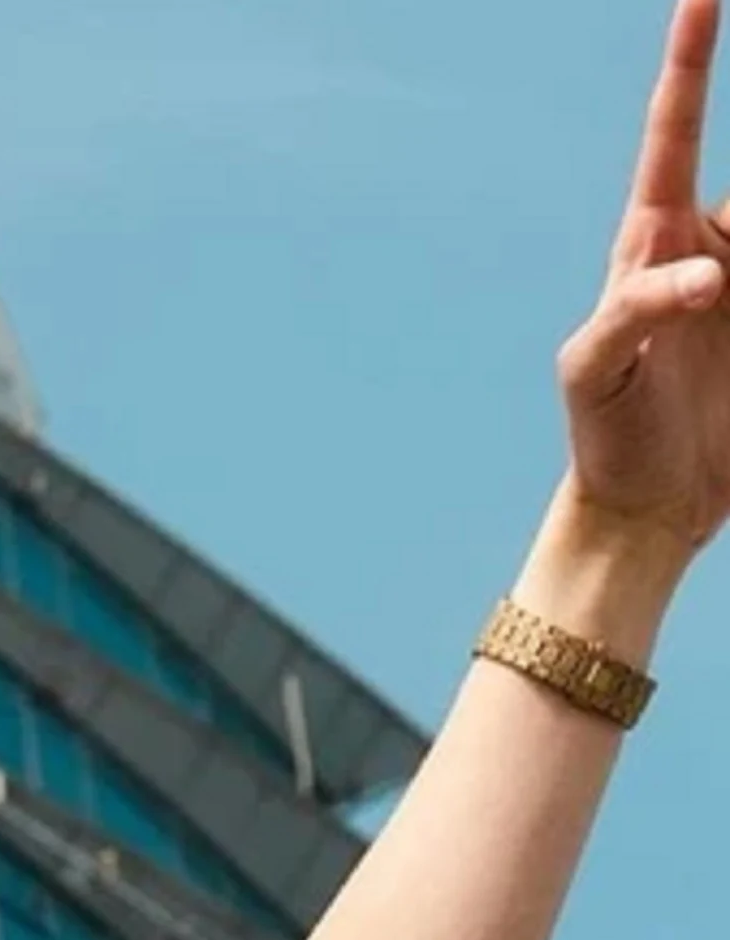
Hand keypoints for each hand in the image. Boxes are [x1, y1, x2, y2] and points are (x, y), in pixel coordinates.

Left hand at [561, 0, 729, 552]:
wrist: (645, 507)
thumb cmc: (606, 434)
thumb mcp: (595, 375)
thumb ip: (634, 314)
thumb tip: (703, 276)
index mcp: (655, 240)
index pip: (677, 130)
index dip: (692, 59)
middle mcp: (714, 246)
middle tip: (724, 276)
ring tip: (726, 309)